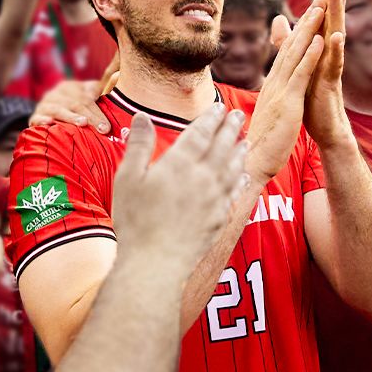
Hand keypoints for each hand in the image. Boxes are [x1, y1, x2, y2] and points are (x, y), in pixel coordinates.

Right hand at [30, 79, 109, 133]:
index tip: (108, 126)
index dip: (98, 111)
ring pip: (58, 110)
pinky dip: (43, 120)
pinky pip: (37, 118)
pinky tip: (50, 123)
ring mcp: (44, 106)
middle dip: (91, 117)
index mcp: (68, 88)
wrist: (47, 118)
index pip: (86, 98)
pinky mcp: (34, 118)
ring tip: (82, 123)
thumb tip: (117, 77)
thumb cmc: (75, 111)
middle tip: (102, 129)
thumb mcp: (86, 98)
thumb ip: (99, 91)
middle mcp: (55, 94)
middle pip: (75, 104)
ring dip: (70, 116)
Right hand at [111, 104, 249, 267]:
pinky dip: (240, 180)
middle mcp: (202, 178)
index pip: (201, 133)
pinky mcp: (219, 219)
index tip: (219, 108)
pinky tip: (242, 176)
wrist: (155, 264)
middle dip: (231, 128)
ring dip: (240, 152)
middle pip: (222, 146)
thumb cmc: (135, 222)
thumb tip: (141, 116)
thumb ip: (139, 145)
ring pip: (233, 168)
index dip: (211, 118)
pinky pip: (235, 193)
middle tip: (239, 115)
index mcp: (179, 164)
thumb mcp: (127, 179)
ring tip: (244, 141)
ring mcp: (214, 199)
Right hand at [245, 1, 327, 181]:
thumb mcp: (268, 114)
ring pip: (296, 54)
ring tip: (321, 8)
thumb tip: (271, 91)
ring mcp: (280, 91)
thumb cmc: (259, 143)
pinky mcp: (288, 102)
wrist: (252, 162)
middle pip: (291, 47)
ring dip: (309, 30)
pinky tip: (320, 40)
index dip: (298, 33)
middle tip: (319, 0)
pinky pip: (300, 75)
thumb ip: (271, 98)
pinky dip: (310, 56)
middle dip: (305, 23)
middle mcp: (274, 83)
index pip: (286, 54)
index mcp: (272, 86)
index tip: (309, 15)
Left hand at [304, 0, 351, 146]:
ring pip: (335, 35)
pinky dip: (335, 49)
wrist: (325, 128)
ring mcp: (331, 66)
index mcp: (320, 48)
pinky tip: (336, 35)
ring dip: (337, 14)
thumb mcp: (299, 63)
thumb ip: (290, 41)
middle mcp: (329, 53)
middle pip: (334, 19)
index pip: (324, 16)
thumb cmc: (312, 96)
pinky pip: (334, 63)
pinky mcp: (331, 82)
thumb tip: (279, 19)